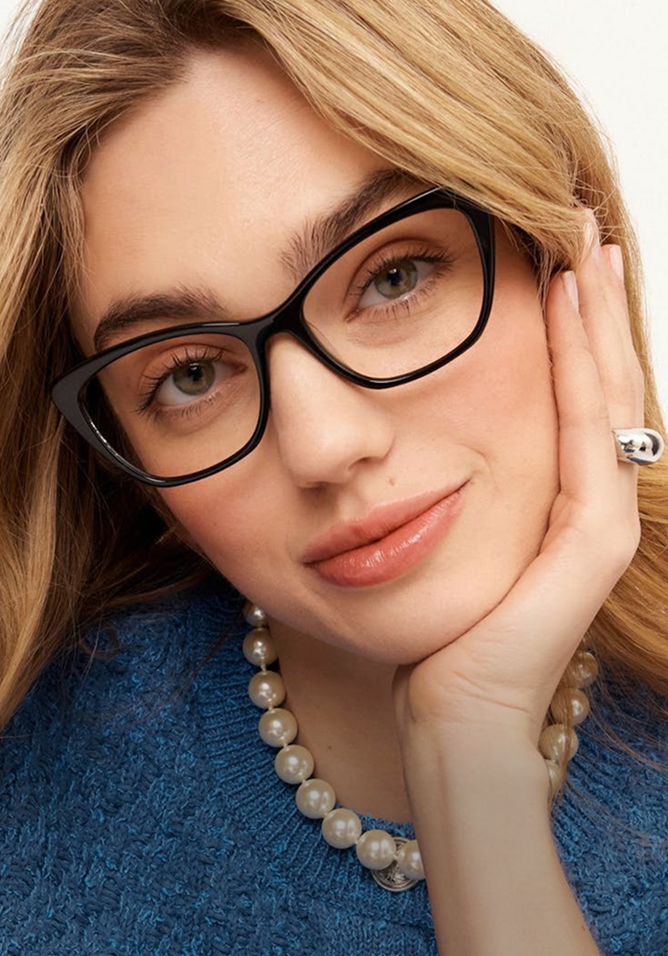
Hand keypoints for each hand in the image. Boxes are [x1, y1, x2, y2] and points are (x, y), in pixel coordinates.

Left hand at [393, 212, 643, 748]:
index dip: (566, 325)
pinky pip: (592, 430)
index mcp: (558, 495)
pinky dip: (583, 365)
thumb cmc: (437, 628)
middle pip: (599, 379)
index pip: (571, 392)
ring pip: (607, 392)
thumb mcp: (438, 536)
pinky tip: (568, 305)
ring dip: (594, 317)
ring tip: (583, 244)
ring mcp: (604, 514)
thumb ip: (443, 482)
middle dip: (589, 303)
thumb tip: (396, 437)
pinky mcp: (601, 536)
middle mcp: (592, 497)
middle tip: (577, 225)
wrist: (452, 706)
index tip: (547, 257)